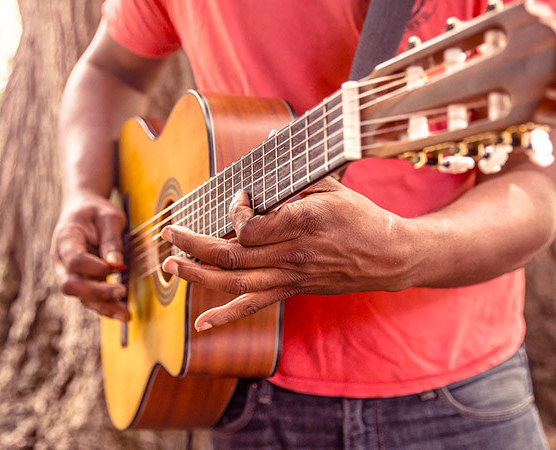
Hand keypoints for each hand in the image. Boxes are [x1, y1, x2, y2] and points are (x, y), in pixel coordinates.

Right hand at [51, 190, 129, 319]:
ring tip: (125, 314)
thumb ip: (111, 240)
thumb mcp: (109, 216)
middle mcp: (61, 260)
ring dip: (103, 306)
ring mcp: (68, 273)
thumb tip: (116, 265)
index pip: (73, 259)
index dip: (93, 267)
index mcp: (65, 238)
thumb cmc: (96, 211)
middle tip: (122, 292)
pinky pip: (89, 299)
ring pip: (80, 296)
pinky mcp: (80, 281)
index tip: (116, 268)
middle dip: (96, 292)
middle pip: (71, 284)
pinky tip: (122, 313)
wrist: (82, 210)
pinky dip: (105, 306)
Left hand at [160, 177, 414, 330]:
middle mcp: (291, 255)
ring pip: (234, 282)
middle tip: (168, 234)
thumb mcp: (331, 186)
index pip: (249, 228)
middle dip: (193, 244)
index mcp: (301, 224)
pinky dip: (226, 316)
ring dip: (198, 275)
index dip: (233, 213)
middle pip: (231, 256)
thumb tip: (266, 146)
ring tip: (171, 266)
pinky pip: (254, 306)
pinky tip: (202, 324)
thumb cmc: (360, 217)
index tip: (237, 199)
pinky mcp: (291, 290)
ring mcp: (290, 277)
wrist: (387, 256)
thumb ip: (295, 175)